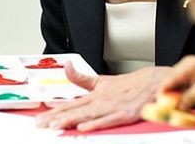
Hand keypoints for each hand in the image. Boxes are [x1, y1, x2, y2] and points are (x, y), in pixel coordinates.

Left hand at [35, 62, 171, 131]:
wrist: (154, 82)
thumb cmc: (129, 85)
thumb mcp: (102, 80)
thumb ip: (81, 78)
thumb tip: (67, 66)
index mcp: (95, 95)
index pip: (71, 104)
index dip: (55, 112)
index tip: (40, 118)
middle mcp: (101, 101)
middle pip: (75, 111)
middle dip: (57, 119)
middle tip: (41, 125)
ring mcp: (113, 108)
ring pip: (88, 116)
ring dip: (71, 121)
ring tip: (56, 126)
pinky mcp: (125, 114)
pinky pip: (108, 121)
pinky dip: (96, 124)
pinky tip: (84, 127)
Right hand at [159, 55, 194, 113]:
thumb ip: (190, 97)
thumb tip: (178, 105)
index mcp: (190, 64)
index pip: (172, 76)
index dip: (164, 88)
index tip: (159, 99)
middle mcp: (185, 66)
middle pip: (170, 81)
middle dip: (167, 94)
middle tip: (164, 106)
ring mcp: (185, 72)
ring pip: (173, 85)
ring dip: (172, 96)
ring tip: (171, 107)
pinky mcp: (186, 79)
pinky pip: (178, 88)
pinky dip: (177, 96)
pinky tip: (178, 104)